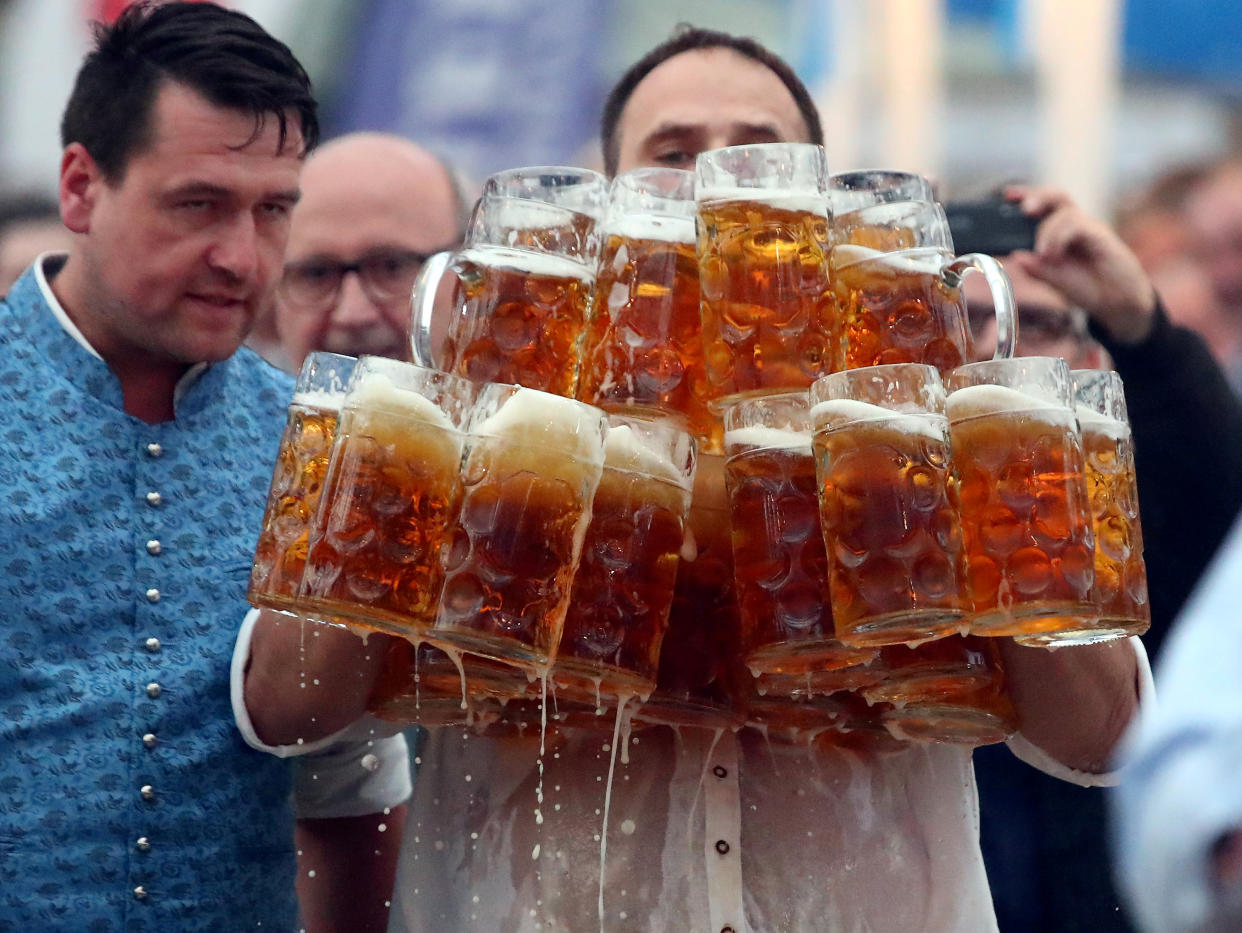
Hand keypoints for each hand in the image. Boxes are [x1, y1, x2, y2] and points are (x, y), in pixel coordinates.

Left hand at [1005, 185, 1158, 343]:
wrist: (1118, 303)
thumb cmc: (1088, 287)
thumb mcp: (1055, 281)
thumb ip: (1037, 269)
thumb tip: (1015, 256)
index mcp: (1061, 233)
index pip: (1044, 206)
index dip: (1027, 196)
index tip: (1007, 194)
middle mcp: (1075, 226)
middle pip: (1056, 197)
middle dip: (1037, 197)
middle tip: (1024, 209)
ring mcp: (1089, 229)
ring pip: (1064, 213)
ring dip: (1047, 232)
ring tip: (1044, 255)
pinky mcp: (1102, 236)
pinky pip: (1078, 226)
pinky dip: (1061, 238)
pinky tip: (1054, 255)